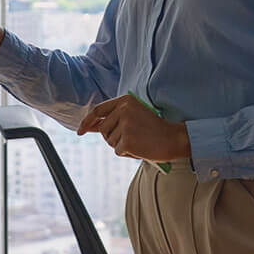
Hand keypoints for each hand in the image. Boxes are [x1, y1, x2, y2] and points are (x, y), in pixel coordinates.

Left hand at [78, 95, 192, 162]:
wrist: (173, 138)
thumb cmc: (154, 129)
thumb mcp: (134, 115)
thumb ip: (113, 118)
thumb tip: (91, 125)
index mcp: (125, 100)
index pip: (98, 111)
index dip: (87, 122)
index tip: (80, 131)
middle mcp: (124, 110)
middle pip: (103, 129)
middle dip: (112, 137)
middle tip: (132, 137)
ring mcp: (125, 125)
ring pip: (110, 141)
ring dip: (121, 145)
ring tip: (138, 141)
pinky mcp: (128, 140)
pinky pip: (118, 150)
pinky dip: (128, 153)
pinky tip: (140, 148)